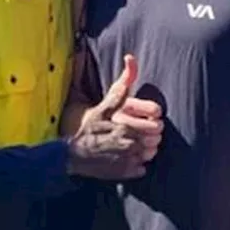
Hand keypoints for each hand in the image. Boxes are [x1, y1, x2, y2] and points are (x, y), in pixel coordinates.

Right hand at [69, 55, 163, 179]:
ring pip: (151, 153)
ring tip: (134, 145)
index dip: (154, 120)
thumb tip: (132, 57)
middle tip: (141, 133)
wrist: (74, 155)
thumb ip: (121, 85)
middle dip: (152, 135)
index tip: (150, 120)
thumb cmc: (91, 127)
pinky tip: (128, 159)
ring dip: (147, 149)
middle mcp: (127, 142)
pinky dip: (138, 165)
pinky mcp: (125, 172)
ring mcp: (127, 159)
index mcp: (124, 124)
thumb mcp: (104, 105)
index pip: (156, 122)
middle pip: (156, 138)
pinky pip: (143, 168)